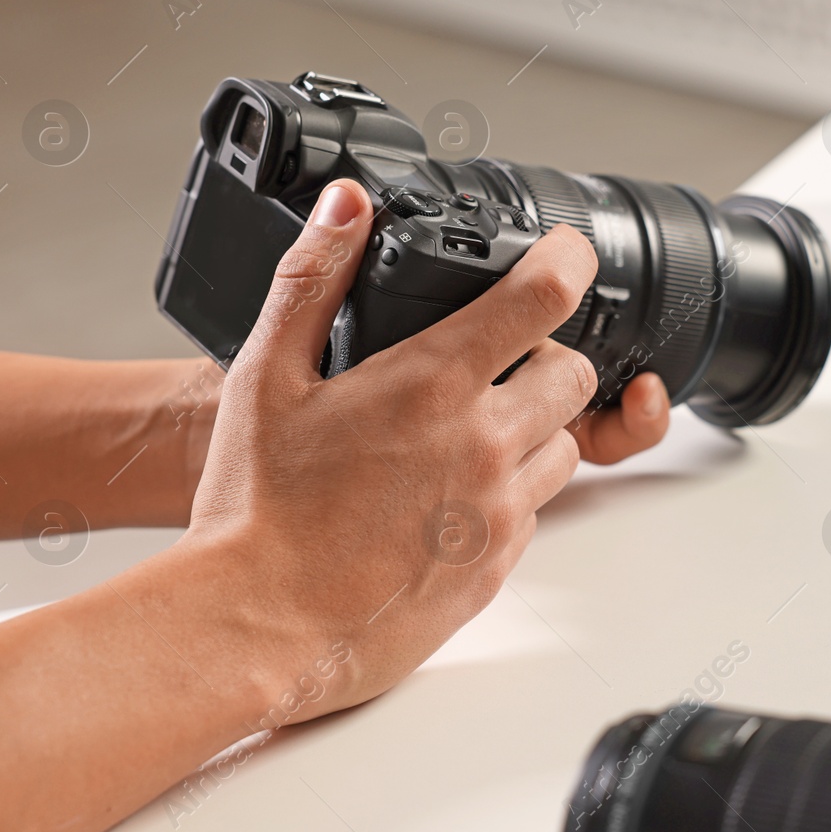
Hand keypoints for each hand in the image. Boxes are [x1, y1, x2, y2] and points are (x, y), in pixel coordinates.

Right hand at [183, 179, 661, 719]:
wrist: (256, 626)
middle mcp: (482, 445)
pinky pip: (534, 513)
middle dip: (544, 357)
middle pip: (574, 373)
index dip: (567, 260)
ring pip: (564, 446)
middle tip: (489, 368)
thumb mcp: (264, 374)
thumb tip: (347, 205)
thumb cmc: (256, 509)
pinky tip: (446, 498)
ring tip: (461, 438)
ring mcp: (496, 511)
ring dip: (532, 429)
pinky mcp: (495, 567)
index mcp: (433, 384)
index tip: (566, 253)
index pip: (542, 297)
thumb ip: (313, 278)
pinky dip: (509, 494)